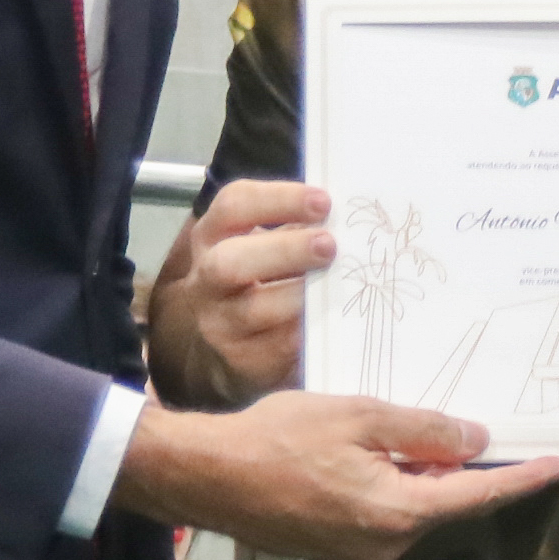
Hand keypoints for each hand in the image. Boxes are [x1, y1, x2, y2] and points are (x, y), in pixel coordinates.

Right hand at [113, 394, 558, 559]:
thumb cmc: (276, 439)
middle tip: (470, 424)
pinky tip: (370, 454)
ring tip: (400, 430)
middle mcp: (386, 543)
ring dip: (418, 473)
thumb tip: (475, 440)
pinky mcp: (336, 548)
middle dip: (459, 467)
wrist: (206, 476)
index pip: (478, 494)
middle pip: (445, 501)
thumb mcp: (358, 417)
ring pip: (411, 507)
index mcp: (397, 511)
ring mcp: (359, 551)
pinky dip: (390, 485)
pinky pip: (382, 514)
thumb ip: (422, 429)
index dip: (522, 477)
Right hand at [148, 181, 331, 409]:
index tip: (323, 201)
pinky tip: (336, 320)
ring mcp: (220, 323)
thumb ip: (302, 226)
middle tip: (329, 246)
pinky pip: (279, 347)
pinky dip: (310, 331)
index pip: (233, 206)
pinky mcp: (243, 359)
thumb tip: (351, 213)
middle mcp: (207, 278)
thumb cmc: (268, 275)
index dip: (278, 199)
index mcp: (214, 235)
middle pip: (230, 261)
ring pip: (253, 310)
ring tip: (339, 285)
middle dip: (284, 250)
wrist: (241, 341)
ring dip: (300, 295)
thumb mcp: (274, 243)